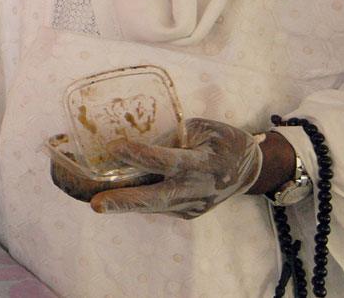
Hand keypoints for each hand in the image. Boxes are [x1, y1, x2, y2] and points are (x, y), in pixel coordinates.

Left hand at [90, 117, 262, 218]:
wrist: (250, 170)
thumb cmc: (222, 141)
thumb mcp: (202, 129)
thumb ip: (171, 137)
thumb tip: (135, 143)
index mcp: (204, 164)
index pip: (169, 161)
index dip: (141, 155)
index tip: (114, 147)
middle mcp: (198, 190)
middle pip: (157, 198)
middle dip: (125, 201)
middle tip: (96, 204)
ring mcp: (193, 206)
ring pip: (152, 207)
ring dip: (122, 204)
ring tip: (93, 200)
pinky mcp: (188, 213)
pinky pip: (156, 207)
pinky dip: (135, 200)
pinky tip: (113, 194)